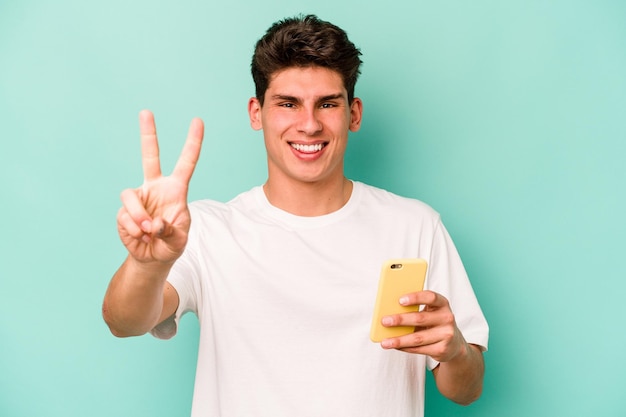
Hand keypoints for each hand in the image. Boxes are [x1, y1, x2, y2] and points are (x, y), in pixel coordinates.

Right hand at [117, 110, 203, 264]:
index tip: (198, 121)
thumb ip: (170, 230)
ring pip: (129, 195)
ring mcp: (138, 198)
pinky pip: (124, 215)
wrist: (153, 258)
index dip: (193, 143)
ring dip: (138, 217)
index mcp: (176, 190)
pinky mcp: (124, 211)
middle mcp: (155, 188)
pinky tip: (141, 237)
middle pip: (149, 157)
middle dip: (148, 134)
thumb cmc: (171, 244)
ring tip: (147, 232)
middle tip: (146, 111)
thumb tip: (153, 223)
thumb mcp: (178, 240)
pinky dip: (133, 229)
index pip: (186, 163)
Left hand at [380, 290, 467, 361]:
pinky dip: (405, 348)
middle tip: (384, 321)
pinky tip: (395, 346)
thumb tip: (389, 312)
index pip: (430, 297)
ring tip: (385, 342)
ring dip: (399, 340)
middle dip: (400, 320)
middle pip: (420, 318)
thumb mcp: (430, 312)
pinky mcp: (442, 349)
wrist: (454, 344)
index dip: (415, 297)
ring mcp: (446, 335)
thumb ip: (415, 309)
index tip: (400, 300)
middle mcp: (447, 318)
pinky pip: (419, 349)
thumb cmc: (435, 322)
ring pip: (418, 338)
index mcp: (442, 304)